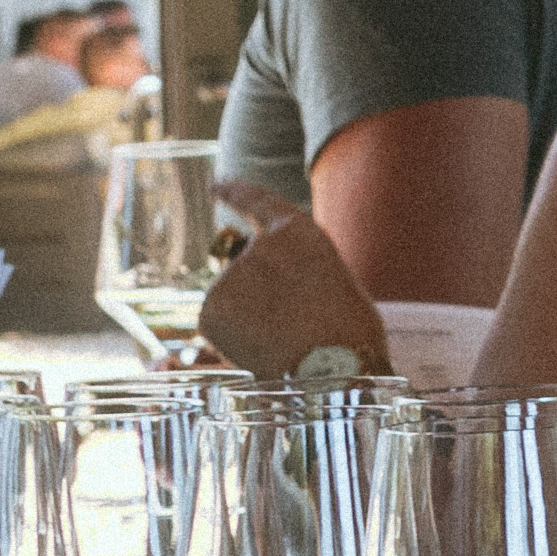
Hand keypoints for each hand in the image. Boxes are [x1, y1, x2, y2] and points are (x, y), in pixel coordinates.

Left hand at [194, 208, 386, 378]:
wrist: (330, 370)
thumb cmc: (348, 331)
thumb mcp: (333, 279)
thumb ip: (295, 269)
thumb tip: (264, 286)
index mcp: (296, 230)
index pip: (256, 201)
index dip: (234, 192)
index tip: (216, 185)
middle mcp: (256, 247)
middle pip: (246, 263)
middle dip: (258, 288)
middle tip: (290, 321)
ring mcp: (228, 278)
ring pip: (233, 297)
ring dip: (251, 316)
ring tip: (285, 339)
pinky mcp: (208, 311)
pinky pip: (219, 323)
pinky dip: (234, 338)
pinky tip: (262, 350)